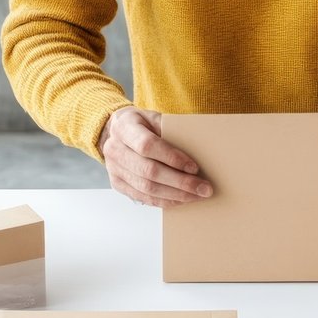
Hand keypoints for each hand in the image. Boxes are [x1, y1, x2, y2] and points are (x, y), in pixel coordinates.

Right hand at [99, 106, 213, 207]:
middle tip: (204, 188)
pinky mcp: (118, 184)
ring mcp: (114, 169)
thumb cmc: (141, 124)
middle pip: (149, 171)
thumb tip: (197, 152)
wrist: (116, 131)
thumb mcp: (154, 117)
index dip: (172, 158)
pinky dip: (165, 200)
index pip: (147, 146)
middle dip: (180, 182)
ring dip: (176, 195)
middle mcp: (114, 149)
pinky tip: (181, 199)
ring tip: (197, 195)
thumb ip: (170, 130)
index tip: (194, 167)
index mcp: (123, 127)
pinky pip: (143, 197)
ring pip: (147, 188)